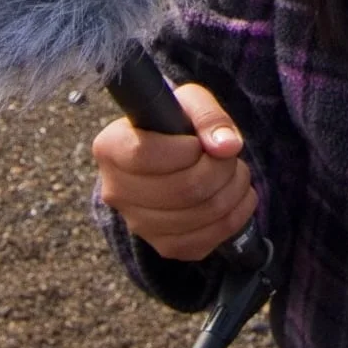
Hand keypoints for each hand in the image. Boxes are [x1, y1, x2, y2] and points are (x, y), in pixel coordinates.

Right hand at [91, 83, 255, 260]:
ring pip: (200, 215)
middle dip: (221, 168)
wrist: (170, 156)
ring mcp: (139, 224)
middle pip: (183, 189)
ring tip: (236, 171)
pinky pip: (208, 240)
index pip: (145, 155)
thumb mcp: (188, 101)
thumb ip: (208, 115)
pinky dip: (235, 215)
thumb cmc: (175, 124)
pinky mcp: (164, 246)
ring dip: (234, 190)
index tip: (198, 142)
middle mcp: (116, 191)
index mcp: (111, 148)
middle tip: (229, 156)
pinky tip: (236, 195)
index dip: (186, 149)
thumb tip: (227, 147)